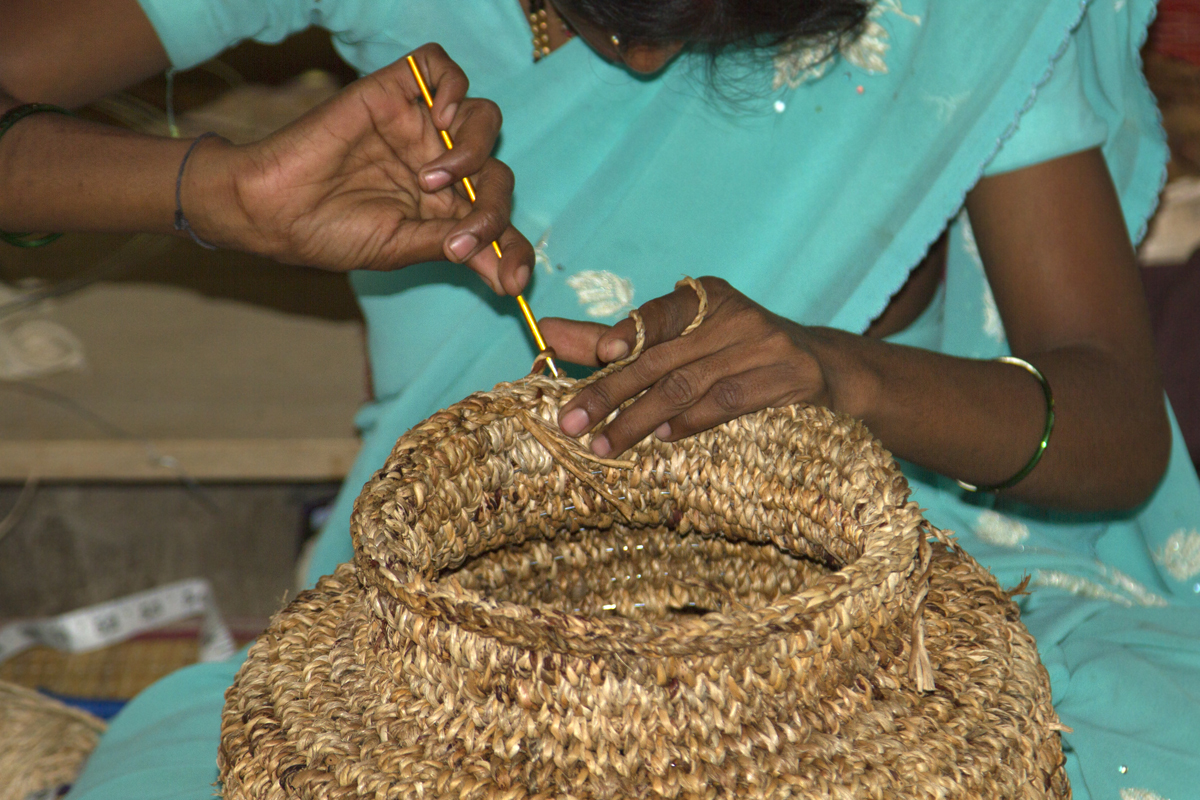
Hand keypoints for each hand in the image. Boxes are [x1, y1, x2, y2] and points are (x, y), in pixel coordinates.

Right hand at [190, 43, 532, 294]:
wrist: (275, 208)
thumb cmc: (331, 233)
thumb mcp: (402, 249)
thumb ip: (456, 249)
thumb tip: (509, 279)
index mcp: (445, 208)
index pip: (498, 220)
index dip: (514, 249)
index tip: (516, 283)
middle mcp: (441, 166)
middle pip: (498, 173)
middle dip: (492, 210)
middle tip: (460, 238)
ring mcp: (419, 128)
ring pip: (482, 118)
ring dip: (474, 151)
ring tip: (433, 180)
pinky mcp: (394, 93)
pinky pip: (441, 67)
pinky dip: (454, 87)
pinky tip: (441, 120)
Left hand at [541, 277, 835, 456]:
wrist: (824, 369)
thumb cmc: (733, 354)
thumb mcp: (680, 339)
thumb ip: (614, 338)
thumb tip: (547, 333)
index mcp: (705, 296)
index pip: (660, 313)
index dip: (630, 329)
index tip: (602, 350)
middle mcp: (734, 315)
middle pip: (663, 357)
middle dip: (611, 391)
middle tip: (571, 420)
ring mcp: (764, 346)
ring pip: (689, 385)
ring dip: (641, 419)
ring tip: (604, 443)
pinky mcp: (788, 378)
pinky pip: (729, 402)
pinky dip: (692, 422)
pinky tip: (664, 438)